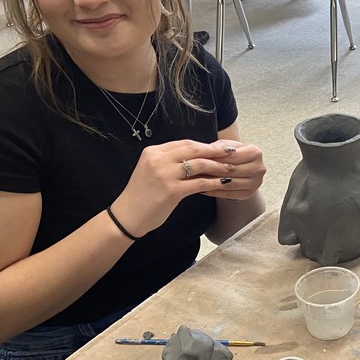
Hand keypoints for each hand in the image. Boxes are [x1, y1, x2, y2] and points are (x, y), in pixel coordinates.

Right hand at [111, 140, 250, 237]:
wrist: (127, 216)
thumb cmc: (142, 194)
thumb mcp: (152, 170)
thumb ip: (170, 161)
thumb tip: (198, 156)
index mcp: (153, 152)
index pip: (184, 143)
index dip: (204, 145)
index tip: (219, 148)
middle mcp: (158, 160)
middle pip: (194, 150)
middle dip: (215, 151)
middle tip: (232, 153)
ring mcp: (164, 175)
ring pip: (199, 164)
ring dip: (218, 166)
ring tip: (231, 168)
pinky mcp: (172, 191)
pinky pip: (200, 183)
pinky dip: (214, 182)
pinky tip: (224, 183)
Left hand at [199, 139, 265, 200]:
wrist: (240, 167)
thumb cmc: (231, 154)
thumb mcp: (225, 146)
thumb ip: (217, 148)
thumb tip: (204, 152)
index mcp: (255, 152)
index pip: (233, 156)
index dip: (216, 157)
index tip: (199, 159)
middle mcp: (259, 168)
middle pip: (232, 170)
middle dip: (213, 171)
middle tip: (196, 171)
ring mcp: (256, 182)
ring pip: (230, 184)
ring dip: (213, 182)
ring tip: (197, 180)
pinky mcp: (249, 194)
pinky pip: (229, 194)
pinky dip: (215, 192)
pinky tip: (203, 189)